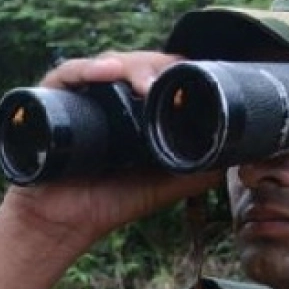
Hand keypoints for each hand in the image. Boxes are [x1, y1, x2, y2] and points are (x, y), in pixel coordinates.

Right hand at [0, 51, 224, 255]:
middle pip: (136, 63)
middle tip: (171, 79)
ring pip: (108, 63)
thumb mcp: (165, 185)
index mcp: (132, 109)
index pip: (157, 73)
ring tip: (144, 83)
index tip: (195, 73)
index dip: (176, 68)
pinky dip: (87, 69)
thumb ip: (199, 170)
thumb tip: (238, 156)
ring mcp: (79, 96)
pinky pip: (67, 73)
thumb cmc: (108, 203)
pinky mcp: (50, 99)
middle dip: (157, 66)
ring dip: (130, 66)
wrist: (62, 225)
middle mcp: (106, 96)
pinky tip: (105, 73)